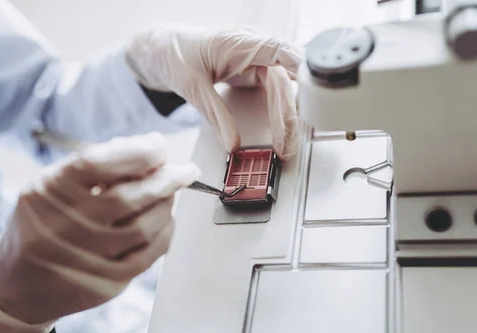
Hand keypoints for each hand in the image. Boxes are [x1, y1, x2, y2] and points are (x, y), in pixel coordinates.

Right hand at [0, 133, 199, 332]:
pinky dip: (164, 233)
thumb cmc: (42, 225)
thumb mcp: (52, 188)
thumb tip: (148, 149)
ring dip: (166, 206)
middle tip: (185, 170)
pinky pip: (147, 256)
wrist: (16, 287)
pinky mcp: (103, 284)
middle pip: (127, 198)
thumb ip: (96, 168)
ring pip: (143, 228)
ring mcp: (83, 260)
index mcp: (47, 194)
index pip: (96, 164)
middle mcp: (63, 227)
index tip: (159, 146)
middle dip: (165, 179)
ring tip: (170, 194)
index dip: (136, 152)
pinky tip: (164, 221)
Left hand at [126, 24, 302, 159]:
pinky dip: (281, 112)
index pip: (278, 50)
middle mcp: (254, 49)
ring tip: (286, 144)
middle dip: (288, 115)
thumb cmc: (176, 54)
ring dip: (288, 117)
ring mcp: (258, 61)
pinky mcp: (256, 73)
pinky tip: (285, 130)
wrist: (165, 50)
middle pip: (283, 81)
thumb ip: (215, 115)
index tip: (311, 88)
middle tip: (285, 145)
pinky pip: (277, 92)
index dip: (299, 68)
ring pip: (284, 89)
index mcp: (239, 42)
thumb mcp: (192, 86)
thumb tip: (233, 143)